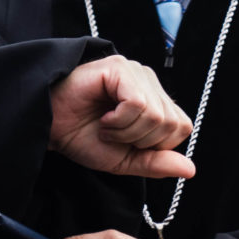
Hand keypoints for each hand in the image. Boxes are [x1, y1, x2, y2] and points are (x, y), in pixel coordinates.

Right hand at [48, 56, 193, 179]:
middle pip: (172, 123)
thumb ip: (156, 164)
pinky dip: (119, 121)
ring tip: (106, 126)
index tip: (126, 142)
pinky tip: (103, 117)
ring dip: (127, 132)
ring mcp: (136, 72)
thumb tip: (190, 170)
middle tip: (113, 135)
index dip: (155, 145)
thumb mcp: (124, 160)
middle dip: (140, 140)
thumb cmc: (82, 138)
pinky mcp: (120, 68)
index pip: (181, 127)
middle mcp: (149, 82)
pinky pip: (138, 104)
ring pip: (156, 115)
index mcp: (155, 100)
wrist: (48, 127)